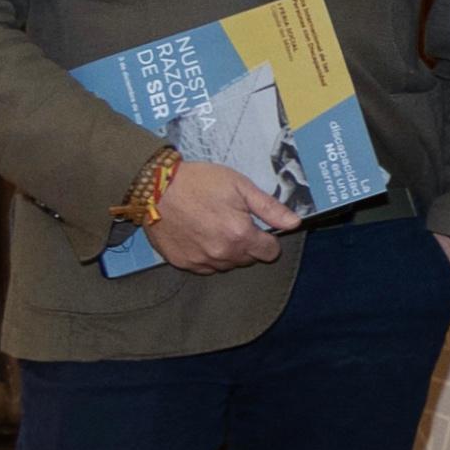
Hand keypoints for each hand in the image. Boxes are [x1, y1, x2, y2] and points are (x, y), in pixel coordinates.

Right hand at [141, 157, 290, 274]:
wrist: (154, 187)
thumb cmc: (198, 182)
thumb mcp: (240, 187)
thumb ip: (270, 208)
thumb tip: (295, 223)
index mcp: (240, 236)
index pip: (270, 253)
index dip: (267, 238)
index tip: (257, 226)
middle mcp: (222, 254)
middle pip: (248, 259)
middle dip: (247, 244)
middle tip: (231, 221)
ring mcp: (200, 261)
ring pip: (226, 264)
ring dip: (227, 251)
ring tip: (214, 227)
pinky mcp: (182, 262)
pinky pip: (204, 267)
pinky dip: (206, 255)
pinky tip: (199, 236)